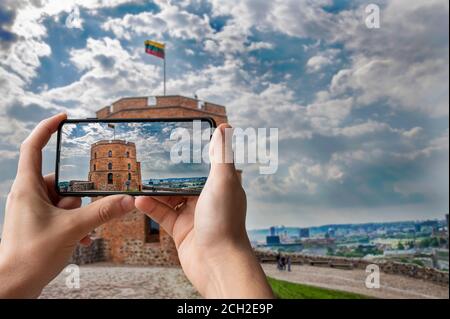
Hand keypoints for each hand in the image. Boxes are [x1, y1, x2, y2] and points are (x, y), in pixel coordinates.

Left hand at [0, 113, 135, 297]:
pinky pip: (62, 214)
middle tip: (87, 211)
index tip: (64, 118)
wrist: (13, 286)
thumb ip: (102, 212)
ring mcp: (34, 210)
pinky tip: (80, 239)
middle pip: (62, 180)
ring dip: (79, 215)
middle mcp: (29, 195)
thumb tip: (127, 200)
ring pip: (65, 200)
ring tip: (82, 232)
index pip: (34, 147)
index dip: (47, 128)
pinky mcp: (40, 223)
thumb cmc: (30, 256)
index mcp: (28, 187)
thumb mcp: (72, 229)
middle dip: (79, 197)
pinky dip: (74, 224)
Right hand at [135, 124, 272, 297]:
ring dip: (156, 190)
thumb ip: (221, 155)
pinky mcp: (181, 229)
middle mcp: (208, 199)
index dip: (196, 154)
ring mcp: (194, 214)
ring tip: (139, 179)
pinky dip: (151, 207)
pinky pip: (163, 214)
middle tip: (151, 160)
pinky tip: (139, 200)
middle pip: (185, 180)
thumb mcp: (223, 181)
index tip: (180, 142)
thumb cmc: (224, 221)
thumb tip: (224, 127)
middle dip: (169, 172)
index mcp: (222, 186)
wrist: (216, 262)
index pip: (208, 164)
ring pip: (171, 197)